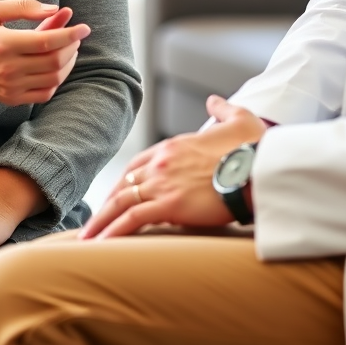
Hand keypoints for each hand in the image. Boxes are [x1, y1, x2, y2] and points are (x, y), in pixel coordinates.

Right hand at [0, 0, 88, 105]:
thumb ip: (23, 7)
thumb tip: (54, 9)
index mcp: (2, 44)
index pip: (48, 42)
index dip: (71, 34)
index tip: (84, 27)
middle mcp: (7, 69)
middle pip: (54, 61)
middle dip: (71, 46)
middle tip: (73, 32)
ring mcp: (9, 86)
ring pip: (53, 78)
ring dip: (67, 62)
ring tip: (66, 46)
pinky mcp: (9, 98)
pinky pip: (43, 93)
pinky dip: (56, 79)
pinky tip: (54, 65)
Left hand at [79, 96, 266, 239]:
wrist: (258, 168)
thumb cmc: (252, 148)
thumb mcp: (238, 120)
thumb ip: (222, 109)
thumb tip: (214, 101)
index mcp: (173, 146)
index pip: (139, 164)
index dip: (126, 181)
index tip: (117, 194)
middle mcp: (162, 162)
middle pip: (125, 183)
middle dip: (108, 203)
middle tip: (97, 220)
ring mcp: (163, 183)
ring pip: (121, 202)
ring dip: (102, 221)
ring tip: (87, 238)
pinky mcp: (169, 205)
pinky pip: (133, 219)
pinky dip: (113, 231)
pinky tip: (102, 243)